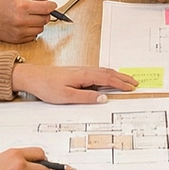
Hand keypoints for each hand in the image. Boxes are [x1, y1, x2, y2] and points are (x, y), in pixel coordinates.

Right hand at [0, 0, 55, 42]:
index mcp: (22, 6)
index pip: (46, 7)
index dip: (52, 5)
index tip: (51, 4)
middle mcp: (21, 20)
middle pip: (45, 19)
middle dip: (44, 13)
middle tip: (38, 10)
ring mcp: (19, 32)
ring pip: (41, 28)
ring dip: (38, 22)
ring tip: (29, 17)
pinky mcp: (17, 40)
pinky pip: (33, 36)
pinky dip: (32, 30)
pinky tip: (24, 25)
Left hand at [12, 64, 138, 103]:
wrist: (33, 77)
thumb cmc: (47, 86)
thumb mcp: (66, 96)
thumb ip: (86, 97)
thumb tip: (103, 98)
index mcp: (84, 75)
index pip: (107, 79)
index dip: (121, 83)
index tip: (132, 87)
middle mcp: (84, 71)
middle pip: (108, 73)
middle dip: (123, 78)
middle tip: (135, 82)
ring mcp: (81, 71)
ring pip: (103, 72)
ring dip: (116, 76)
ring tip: (125, 80)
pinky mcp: (77, 73)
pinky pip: (97, 73)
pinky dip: (107, 75)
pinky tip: (107, 79)